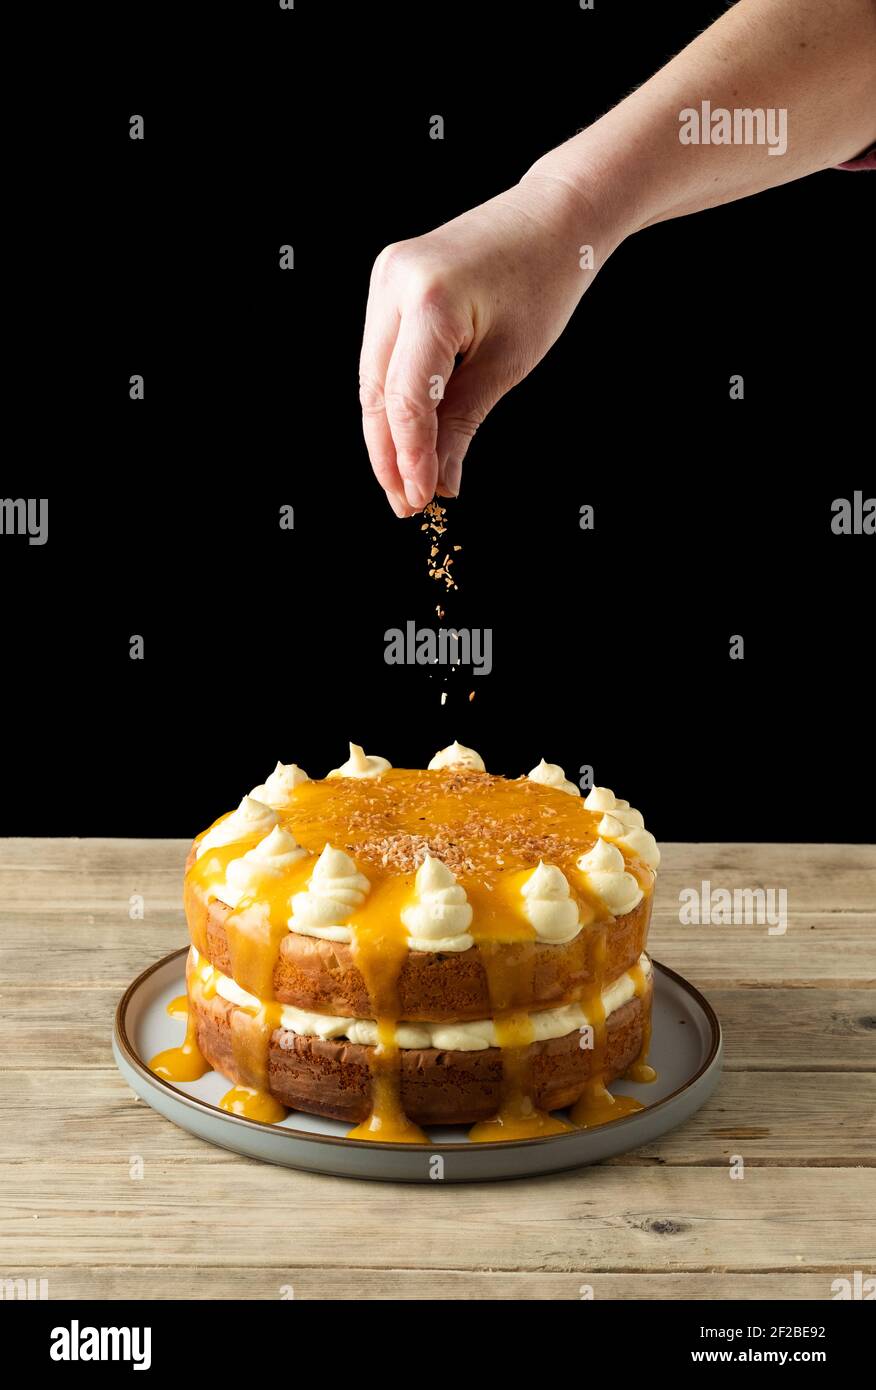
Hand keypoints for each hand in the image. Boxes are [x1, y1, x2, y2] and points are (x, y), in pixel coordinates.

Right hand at [359, 175, 616, 514]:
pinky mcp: (389, 281)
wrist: (556, 215)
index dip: (409, 457)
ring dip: (387, 432)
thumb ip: (463, 422)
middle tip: (407, 504)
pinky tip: (408, 436)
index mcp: (430, 298)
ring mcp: (385, 278)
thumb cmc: (546, 282)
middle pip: (375, 390)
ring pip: (371, 376)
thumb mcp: (509, 362)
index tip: (420, 501)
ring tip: (408, 481)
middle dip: (389, 453)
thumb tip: (438, 481)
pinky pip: (382, 354)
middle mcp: (394, 282)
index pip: (404, 398)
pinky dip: (393, 399)